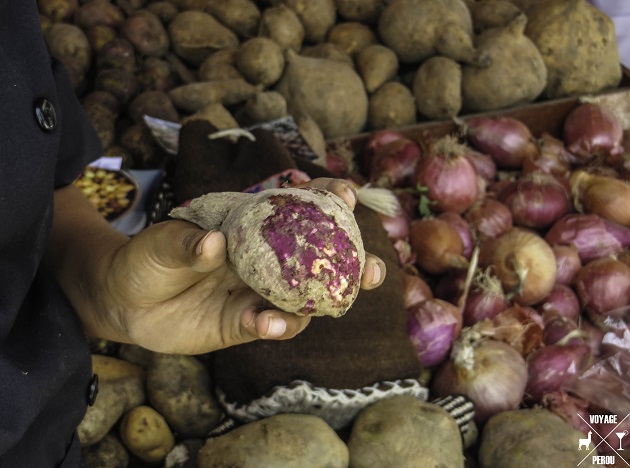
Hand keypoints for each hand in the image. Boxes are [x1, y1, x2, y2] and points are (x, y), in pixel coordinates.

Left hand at [99, 178, 385, 354]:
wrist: (124, 305)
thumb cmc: (145, 259)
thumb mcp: (159, 245)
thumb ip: (186, 243)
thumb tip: (213, 244)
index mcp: (251, 228)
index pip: (295, 209)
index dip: (325, 200)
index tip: (346, 195)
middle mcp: (264, 260)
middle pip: (316, 259)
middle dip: (351, 262)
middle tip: (373, 268)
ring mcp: (258, 294)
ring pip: (305, 298)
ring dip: (326, 300)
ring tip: (338, 301)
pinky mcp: (245, 324)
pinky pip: (271, 326)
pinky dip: (276, 326)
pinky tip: (269, 324)